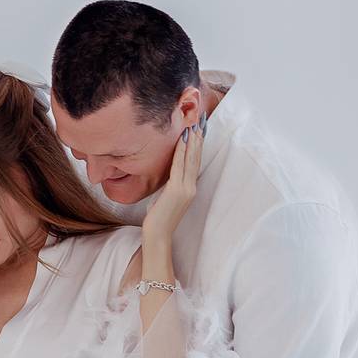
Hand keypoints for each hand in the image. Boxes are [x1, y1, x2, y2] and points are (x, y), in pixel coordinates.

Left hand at [141, 118, 204, 242]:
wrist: (157, 235)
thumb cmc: (158, 219)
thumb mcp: (165, 199)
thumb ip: (170, 186)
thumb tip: (168, 174)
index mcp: (189, 188)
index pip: (194, 163)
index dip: (197, 146)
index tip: (199, 130)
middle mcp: (190, 187)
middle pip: (196, 158)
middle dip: (198, 139)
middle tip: (200, 121)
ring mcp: (185, 189)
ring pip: (190, 160)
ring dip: (192, 141)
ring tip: (193, 125)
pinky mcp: (176, 191)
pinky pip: (178, 167)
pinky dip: (181, 152)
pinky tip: (182, 140)